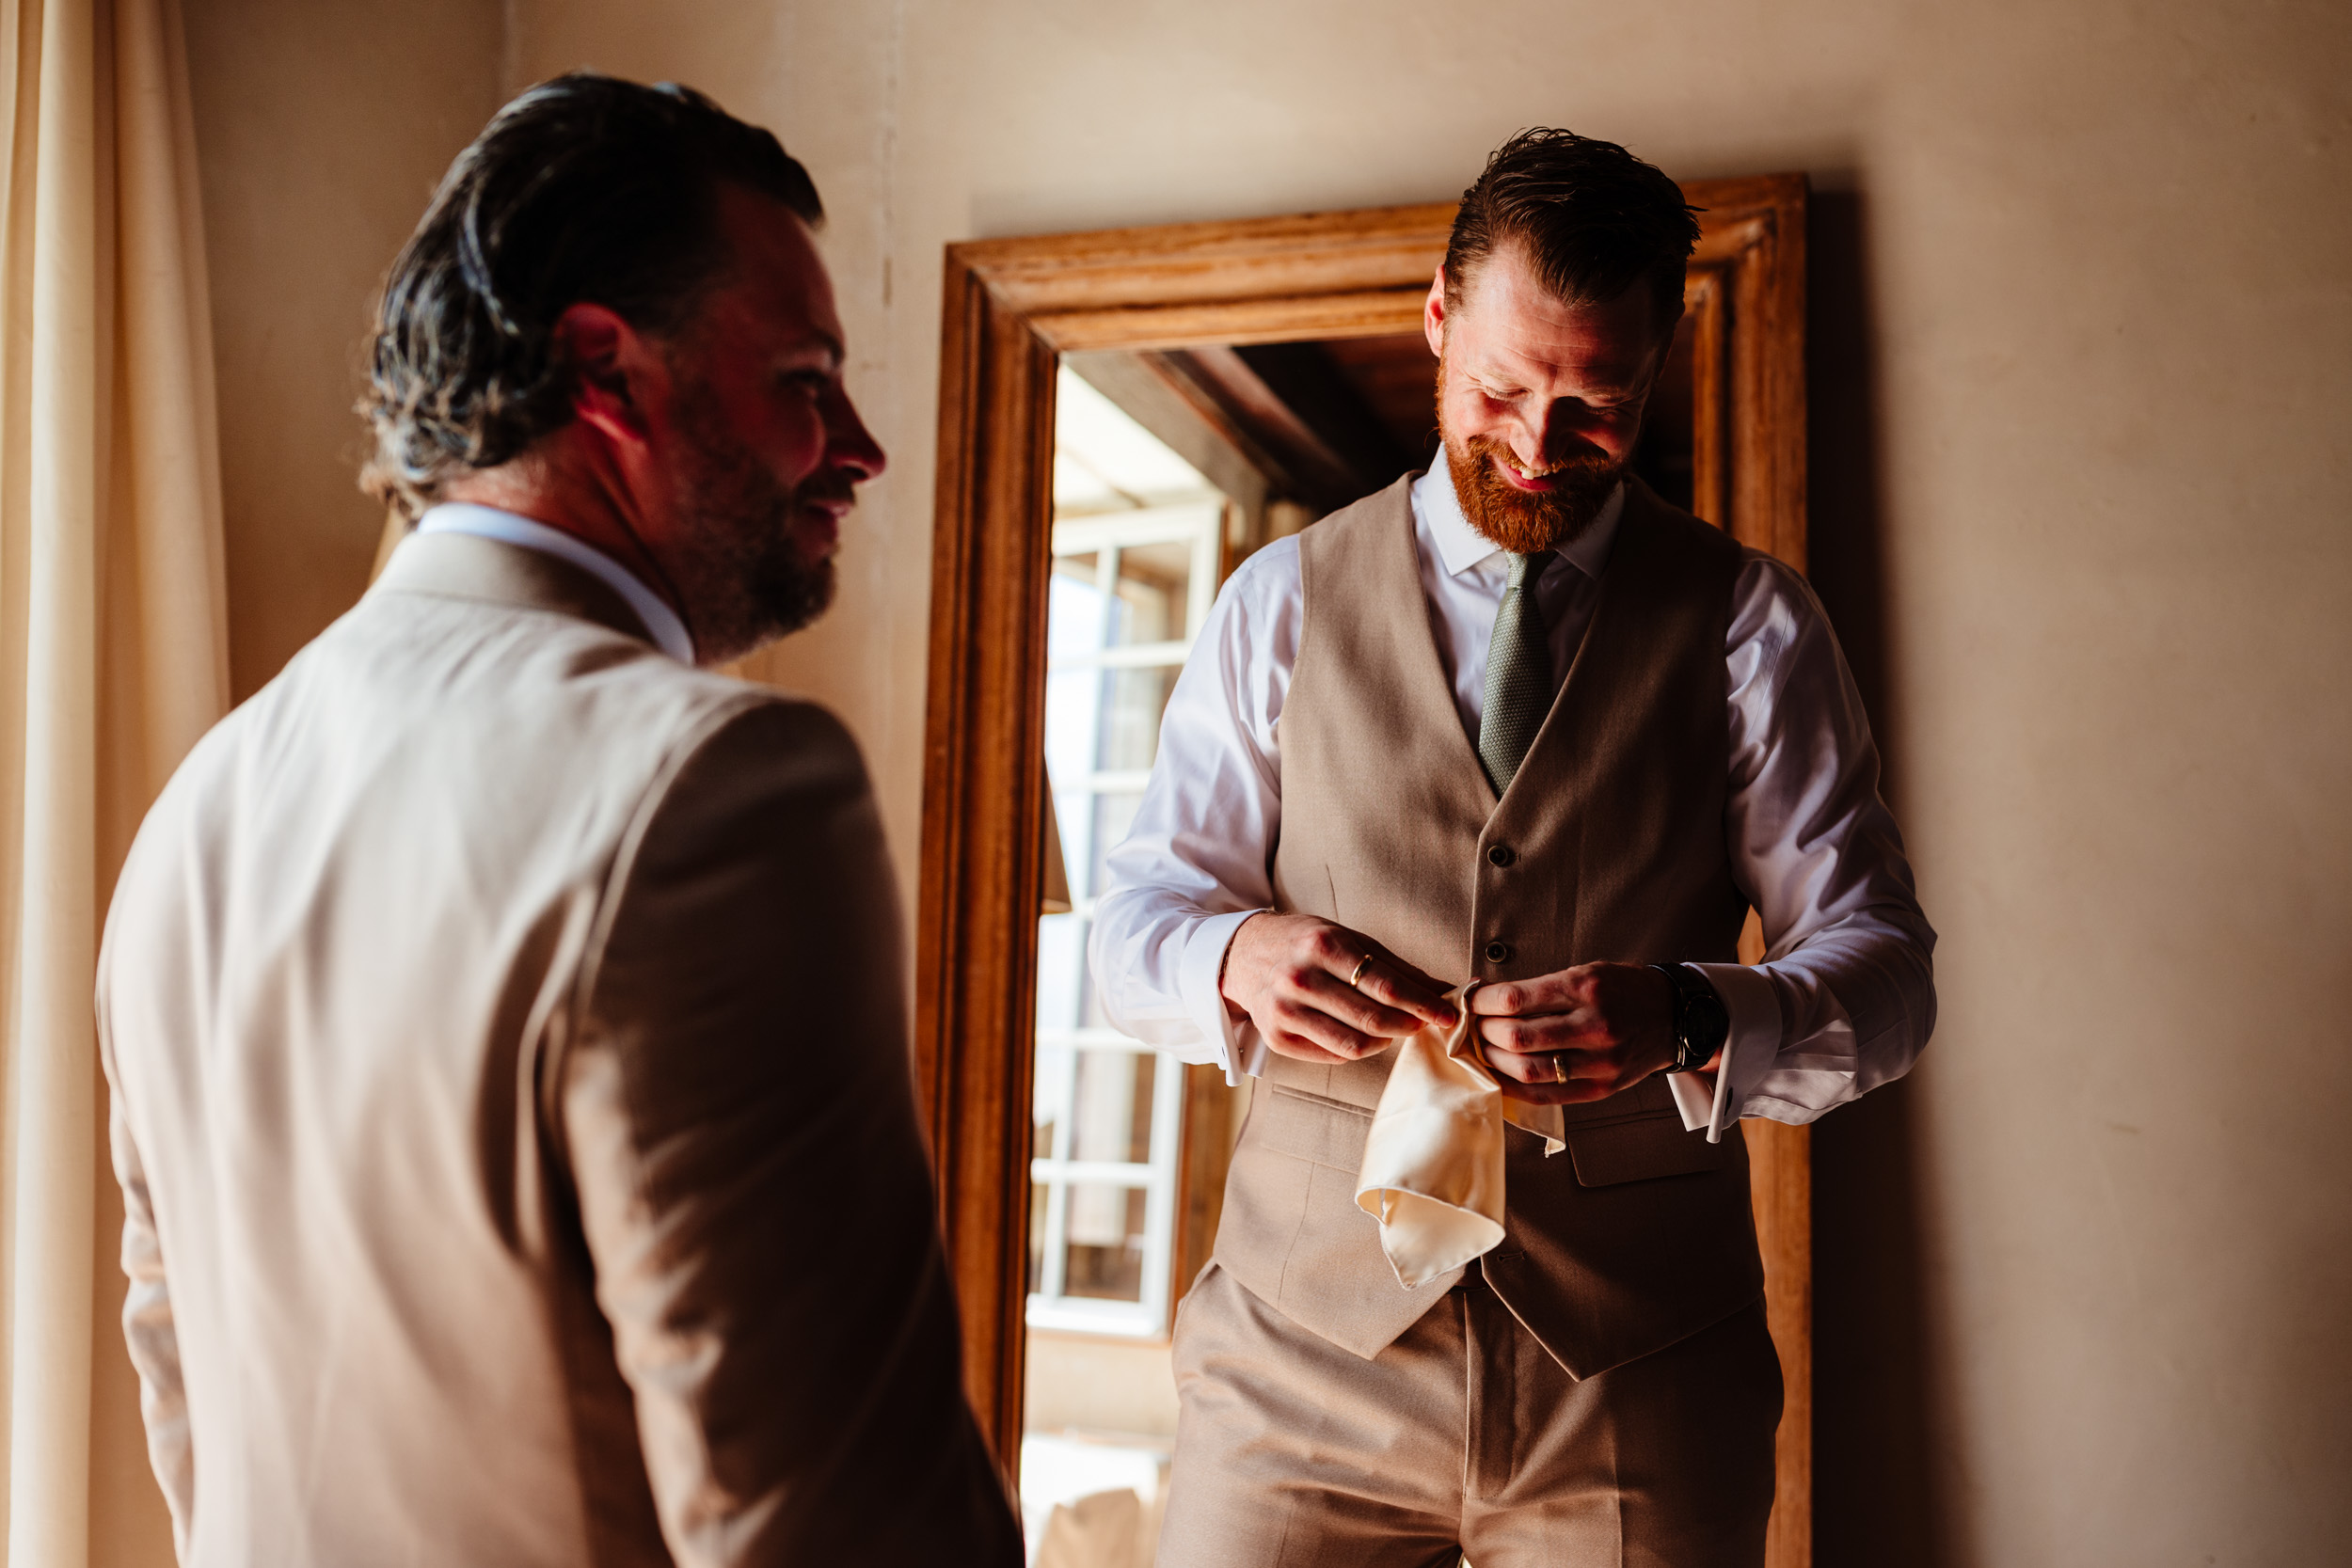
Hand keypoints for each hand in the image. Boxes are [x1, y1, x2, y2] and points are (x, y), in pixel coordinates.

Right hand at [1219, 913, 1458, 1065]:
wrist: (1244, 953)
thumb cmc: (1305, 943)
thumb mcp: (1348, 939)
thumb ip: (1395, 966)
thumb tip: (1444, 989)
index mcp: (1323, 945)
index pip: (1387, 985)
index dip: (1424, 1004)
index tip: (1449, 1014)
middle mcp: (1301, 978)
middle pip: (1373, 1018)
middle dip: (1410, 1025)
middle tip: (1426, 1024)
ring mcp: (1286, 1011)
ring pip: (1355, 1045)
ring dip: (1386, 1041)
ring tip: (1393, 1029)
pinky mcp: (1277, 1038)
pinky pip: (1334, 1055)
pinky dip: (1357, 1049)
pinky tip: (1361, 1034)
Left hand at [1470, 962, 1683, 1104]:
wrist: (1673, 1017)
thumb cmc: (1624, 990)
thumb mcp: (1585, 972)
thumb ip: (1540, 988)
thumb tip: (1489, 1000)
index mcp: (1585, 988)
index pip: (1515, 1000)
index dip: (1481, 1003)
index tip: (1469, 1001)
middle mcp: (1593, 1026)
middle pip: (1517, 1037)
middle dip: (1483, 1033)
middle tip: (1472, 1027)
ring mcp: (1599, 1061)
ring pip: (1528, 1070)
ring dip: (1494, 1062)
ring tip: (1483, 1051)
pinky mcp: (1601, 1088)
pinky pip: (1546, 1096)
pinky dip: (1514, 1088)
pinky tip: (1500, 1077)